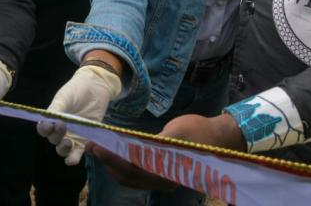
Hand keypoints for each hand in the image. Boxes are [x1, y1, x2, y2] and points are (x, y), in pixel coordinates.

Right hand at [37, 65, 120, 164]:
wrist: (96, 88)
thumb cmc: (77, 90)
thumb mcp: (64, 97)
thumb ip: (56, 109)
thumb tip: (46, 120)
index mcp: (52, 119)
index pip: (43, 129)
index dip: (44, 129)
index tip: (47, 126)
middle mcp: (60, 130)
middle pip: (53, 139)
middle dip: (56, 135)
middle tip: (62, 125)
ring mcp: (72, 136)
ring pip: (63, 149)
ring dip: (63, 149)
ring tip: (68, 142)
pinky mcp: (84, 141)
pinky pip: (77, 153)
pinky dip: (74, 158)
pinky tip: (72, 160)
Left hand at [85, 113, 246, 191]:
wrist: (220, 136)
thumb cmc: (199, 130)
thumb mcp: (177, 130)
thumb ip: (155, 142)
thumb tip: (132, 146)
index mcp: (169, 171)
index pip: (133, 169)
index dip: (112, 159)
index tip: (96, 147)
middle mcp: (164, 181)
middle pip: (128, 177)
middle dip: (107, 162)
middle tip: (91, 145)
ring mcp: (163, 179)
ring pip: (131, 178)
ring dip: (112, 164)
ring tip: (97, 148)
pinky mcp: (162, 174)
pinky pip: (137, 174)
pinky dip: (122, 165)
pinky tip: (113, 153)